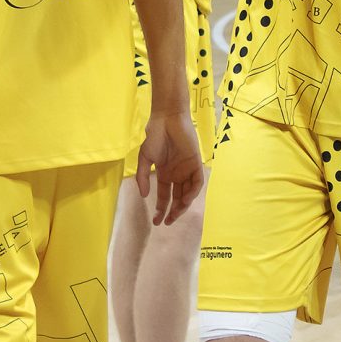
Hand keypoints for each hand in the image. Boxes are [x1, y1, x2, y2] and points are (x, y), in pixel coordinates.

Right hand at [135, 109, 204, 224]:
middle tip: (167, 222)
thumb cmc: (154, 136)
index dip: (161, 209)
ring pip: (188, 192)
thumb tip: (144, 195)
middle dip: (173, 211)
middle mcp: (177, 174)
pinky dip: (193, 192)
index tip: (156, 221)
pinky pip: (197, 182)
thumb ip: (143, 176)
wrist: (166, 119)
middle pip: (178, 198)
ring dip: (183, 204)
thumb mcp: (144, 158)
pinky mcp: (196, 163)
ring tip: (176, 213)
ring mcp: (187, 169)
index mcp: (165, 173)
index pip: (165, 196)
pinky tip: (185, 199)